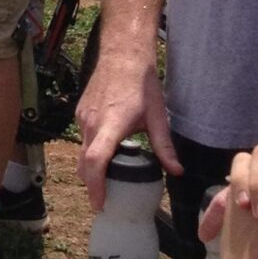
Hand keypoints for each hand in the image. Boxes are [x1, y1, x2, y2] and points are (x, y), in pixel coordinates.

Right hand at [75, 47, 181, 206]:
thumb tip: (177, 172)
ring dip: (90, 169)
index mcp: (111, 125)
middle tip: (106, 201)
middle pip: (84, 163)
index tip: (100, 204)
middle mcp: (92, 122)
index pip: (95, 162)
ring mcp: (83, 117)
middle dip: (92, 185)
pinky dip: (89, 151)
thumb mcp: (157, 117)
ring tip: (107, 180)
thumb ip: (164, 147)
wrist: (123, 54)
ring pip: (81, 151)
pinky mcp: (80, 112)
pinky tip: (105, 152)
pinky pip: (82, 138)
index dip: (95, 187)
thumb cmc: (141, 84)